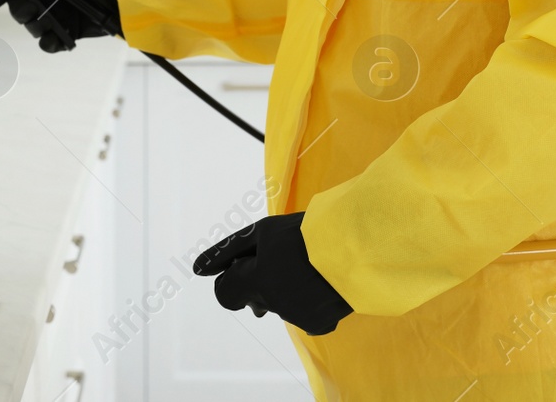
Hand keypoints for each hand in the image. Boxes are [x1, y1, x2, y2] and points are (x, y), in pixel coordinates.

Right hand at [0, 0, 119, 52]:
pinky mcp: (66, 33)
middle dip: (20, 11)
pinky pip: (46, 43)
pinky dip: (50, 42)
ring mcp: (55, 15)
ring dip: (37, 25)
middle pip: (16, 9)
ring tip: (52, 20)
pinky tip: (59, 36)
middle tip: (32, 8)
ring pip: (30, 27)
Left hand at [192, 212, 351, 335]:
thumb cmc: (307, 233)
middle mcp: (273, 305)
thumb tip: (197, 269)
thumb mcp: (263, 232)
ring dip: (284, 289)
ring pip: (279, 305)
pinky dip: (306, 301)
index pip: (225, 294)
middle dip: (260, 282)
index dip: (232, 278)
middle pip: (253, 298)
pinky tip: (319, 282)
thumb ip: (227, 251)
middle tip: (283, 259)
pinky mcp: (318, 324)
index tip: (245, 265)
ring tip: (307, 266)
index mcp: (257, 282)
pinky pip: (302, 315)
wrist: (358, 247)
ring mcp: (297, 317)